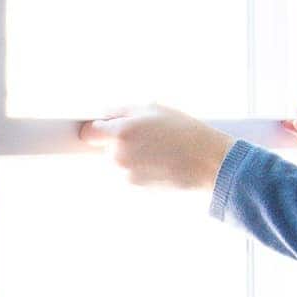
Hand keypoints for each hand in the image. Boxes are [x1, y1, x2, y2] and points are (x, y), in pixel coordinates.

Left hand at [78, 104, 234, 191]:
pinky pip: (129, 174)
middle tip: (144, 137)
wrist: (208, 163)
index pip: (89, 133)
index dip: (96, 129)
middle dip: (118, 142)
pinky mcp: (136, 188)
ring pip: (117, 162)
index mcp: (121, 132)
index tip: (100, 129)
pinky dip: (139, 169)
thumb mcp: (153, 109)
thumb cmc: (185, 132)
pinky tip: (159, 163)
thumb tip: (103, 116)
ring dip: (129, 157)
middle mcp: (119, 156)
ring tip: (156, 151)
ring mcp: (126, 175)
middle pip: (104, 148)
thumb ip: (121, 111)